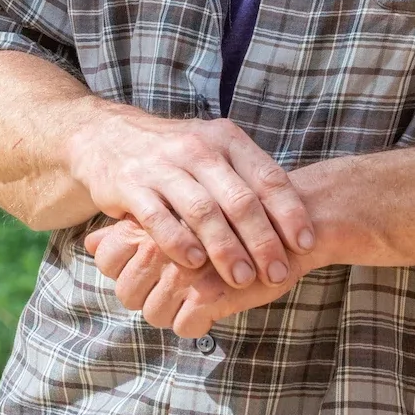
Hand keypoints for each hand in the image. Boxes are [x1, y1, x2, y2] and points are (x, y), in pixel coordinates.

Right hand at [64, 106, 314, 290]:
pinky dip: (178, 243)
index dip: (289, 212)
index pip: (267, 176)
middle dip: (262, 240)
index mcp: (225, 138)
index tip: (306, 243)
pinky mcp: (131, 184)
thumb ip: (249, 179)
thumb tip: (296, 219)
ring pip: (202, 211)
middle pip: (239, 199)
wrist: (108, 134)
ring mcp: (162, 165)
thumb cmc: (176, 154)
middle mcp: (197, 148)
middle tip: (278, 272)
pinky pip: (159, 218)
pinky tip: (194, 264)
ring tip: (242, 279)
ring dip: (225, 248)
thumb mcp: (215, 151)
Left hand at [85, 217, 315, 336]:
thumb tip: (90, 244)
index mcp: (151, 217)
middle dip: (147, 298)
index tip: (152, 271)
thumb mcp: (178, 214)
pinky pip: (184, 326)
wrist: (294, 218)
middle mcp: (161, 241)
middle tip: (178, 289)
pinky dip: (198, 322)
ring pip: (153, 314)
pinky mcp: (210, 292)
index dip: (123, 273)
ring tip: (199, 296)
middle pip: (126, 293)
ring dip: (174, 312)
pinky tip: (216, 303)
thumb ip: (130, 229)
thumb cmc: (232, 217)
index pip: (107, 259)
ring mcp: (184, 268)